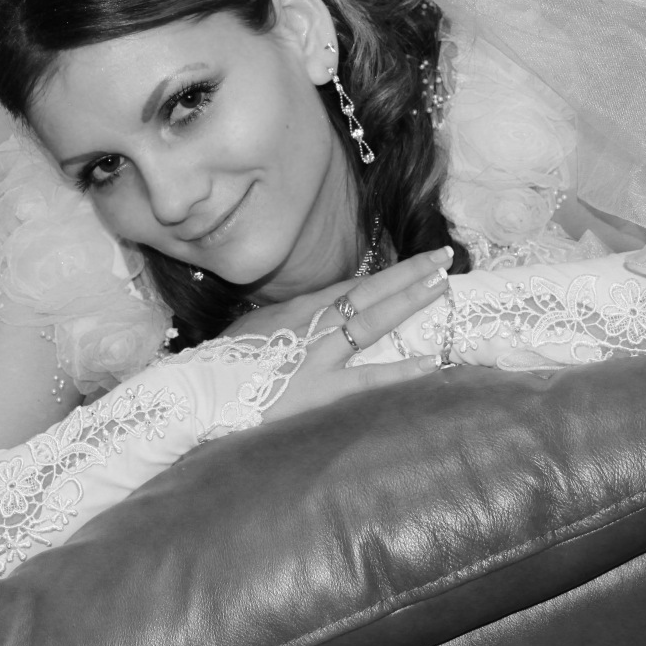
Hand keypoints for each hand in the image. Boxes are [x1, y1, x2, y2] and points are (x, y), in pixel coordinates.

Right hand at [232, 247, 453, 423]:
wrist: (200, 390)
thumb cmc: (222, 363)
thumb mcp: (255, 330)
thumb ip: (286, 322)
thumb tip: (308, 318)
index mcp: (298, 309)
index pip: (353, 286)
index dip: (388, 274)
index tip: (418, 263)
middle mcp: (314, 323)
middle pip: (370, 291)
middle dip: (409, 273)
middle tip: (445, 255)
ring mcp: (319, 354)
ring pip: (373, 320)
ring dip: (410, 301)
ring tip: (442, 286)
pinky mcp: (322, 388)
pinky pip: (369, 378)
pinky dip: (401, 370)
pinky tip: (431, 362)